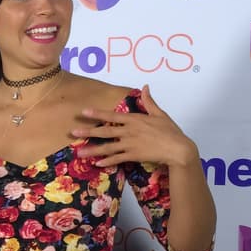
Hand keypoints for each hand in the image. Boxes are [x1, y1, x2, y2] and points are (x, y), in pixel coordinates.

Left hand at [72, 85, 198, 168]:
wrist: (178, 148)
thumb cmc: (170, 131)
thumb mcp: (160, 114)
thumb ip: (149, 101)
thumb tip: (145, 86)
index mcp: (134, 120)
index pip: (112, 115)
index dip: (97, 113)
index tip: (84, 112)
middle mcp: (129, 131)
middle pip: (105, 131)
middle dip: (88, 132)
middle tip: (73, 132)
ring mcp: (130, 144)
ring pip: (108, 147)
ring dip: (93, 150)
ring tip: (79, 152)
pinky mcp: (134, 156)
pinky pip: (117, 159)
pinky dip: (107, 161)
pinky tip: (96, 163)